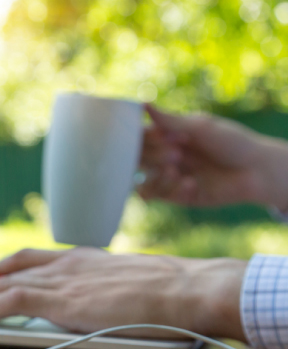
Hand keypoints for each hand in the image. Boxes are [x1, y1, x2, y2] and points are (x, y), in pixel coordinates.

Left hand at [0, 248, 246, 340]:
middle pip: (6, 272)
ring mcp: (61, 280)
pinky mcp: (61, 299)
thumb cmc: (167, 292)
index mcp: (79, 259)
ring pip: (1, 287)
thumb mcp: (127, 284)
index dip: (1, 268)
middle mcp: (64, 265)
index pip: (28, 259)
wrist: (182, 288)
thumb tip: (97, 306)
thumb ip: (104, 291)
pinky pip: (11, 301)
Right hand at [139, 105, 287, 210]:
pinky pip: (160, 196)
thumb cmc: (233, 143)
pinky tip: (192, 183)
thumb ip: (170, 121)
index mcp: (168, 136)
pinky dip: (171, 189)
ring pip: (142, 181)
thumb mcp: (201, 127)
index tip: (163, 136)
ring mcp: (170, 178)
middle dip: (153, 157)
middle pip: (137, 160)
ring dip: (156, 176)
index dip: (144, 139)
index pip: (139, 138)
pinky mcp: (177, 196)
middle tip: (176, 153)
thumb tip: (142, 105)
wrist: (256, 170)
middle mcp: (165, 157)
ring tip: (176, 171)